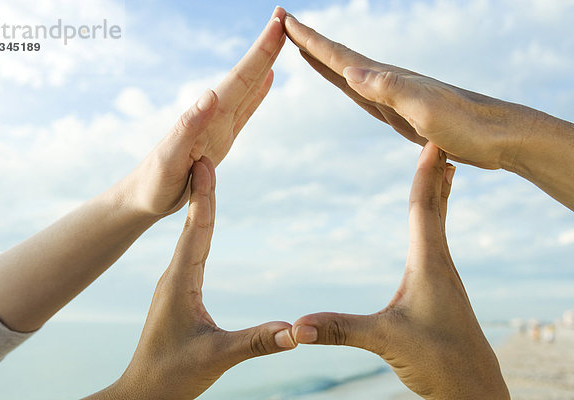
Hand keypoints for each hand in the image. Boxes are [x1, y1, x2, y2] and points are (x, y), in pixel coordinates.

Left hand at [88, 157, 295, 399]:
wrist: (142, 393)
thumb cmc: (171, 375)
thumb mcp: (217, 357)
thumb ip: (256, 342)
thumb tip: (296, 330)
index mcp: (180, 282)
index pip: (196, 231)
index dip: (203, 197)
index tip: (205, 165)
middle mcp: (174, 276)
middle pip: (192, 226)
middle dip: (201, 192)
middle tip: (205, 159)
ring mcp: (175, 284)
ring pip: (190, 238)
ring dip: (198, 209)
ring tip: (204, 182)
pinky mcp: (179, 294)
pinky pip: (192, 253)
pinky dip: (199, 231)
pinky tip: (202, 226)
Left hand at [122, 7, 286, 215]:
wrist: (145, 196)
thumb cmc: (154, 181)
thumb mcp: (170, 157)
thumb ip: (189, 126)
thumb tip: (212, 93)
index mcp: (207, 117)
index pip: (238, 78)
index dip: (259, 53)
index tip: (276, 24)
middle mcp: (216, 115)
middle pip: (246, 76)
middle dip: (265, 48)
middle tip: (282, 17)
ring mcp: (220, 125)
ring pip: (248, 88)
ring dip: (264, 64)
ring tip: (280, 41)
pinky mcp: (222, 138)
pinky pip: (246, 110)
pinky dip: (259, 93)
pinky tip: (267, 80)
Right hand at [283, 13, 535, 169]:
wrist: (498, 136)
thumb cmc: (466, 123)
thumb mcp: (424, 107)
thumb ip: (388, 88)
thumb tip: (348, 70)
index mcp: (387, 78)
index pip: (340, 55)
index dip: (310, 39)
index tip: (285, 20)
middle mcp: (387, 81)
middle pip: (340, 58)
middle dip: (311, 43)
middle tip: (285, 25)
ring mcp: (393, 95)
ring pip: (349, 73)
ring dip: (325, 60)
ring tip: (305, 49)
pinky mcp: (401, 111)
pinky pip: (363, 92)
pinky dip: (347, 82)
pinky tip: (346, 81)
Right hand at [290, 143, 509, 398]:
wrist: (477, 394)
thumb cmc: (441, 363)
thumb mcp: (386, 342)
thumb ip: (340, 329)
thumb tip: (295, 327)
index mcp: (430, 264)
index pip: (425, 207)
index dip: (425, 171)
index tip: (432, 138)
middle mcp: (440, 264)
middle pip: (436, 206)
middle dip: (434, 171)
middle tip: (438, 138)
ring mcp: (443, 278)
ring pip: (439, 223)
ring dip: (436, 192)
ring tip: (439, 167)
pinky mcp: (441, 291)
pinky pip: (436, 241)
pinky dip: (433, 218)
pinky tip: (429, 224)